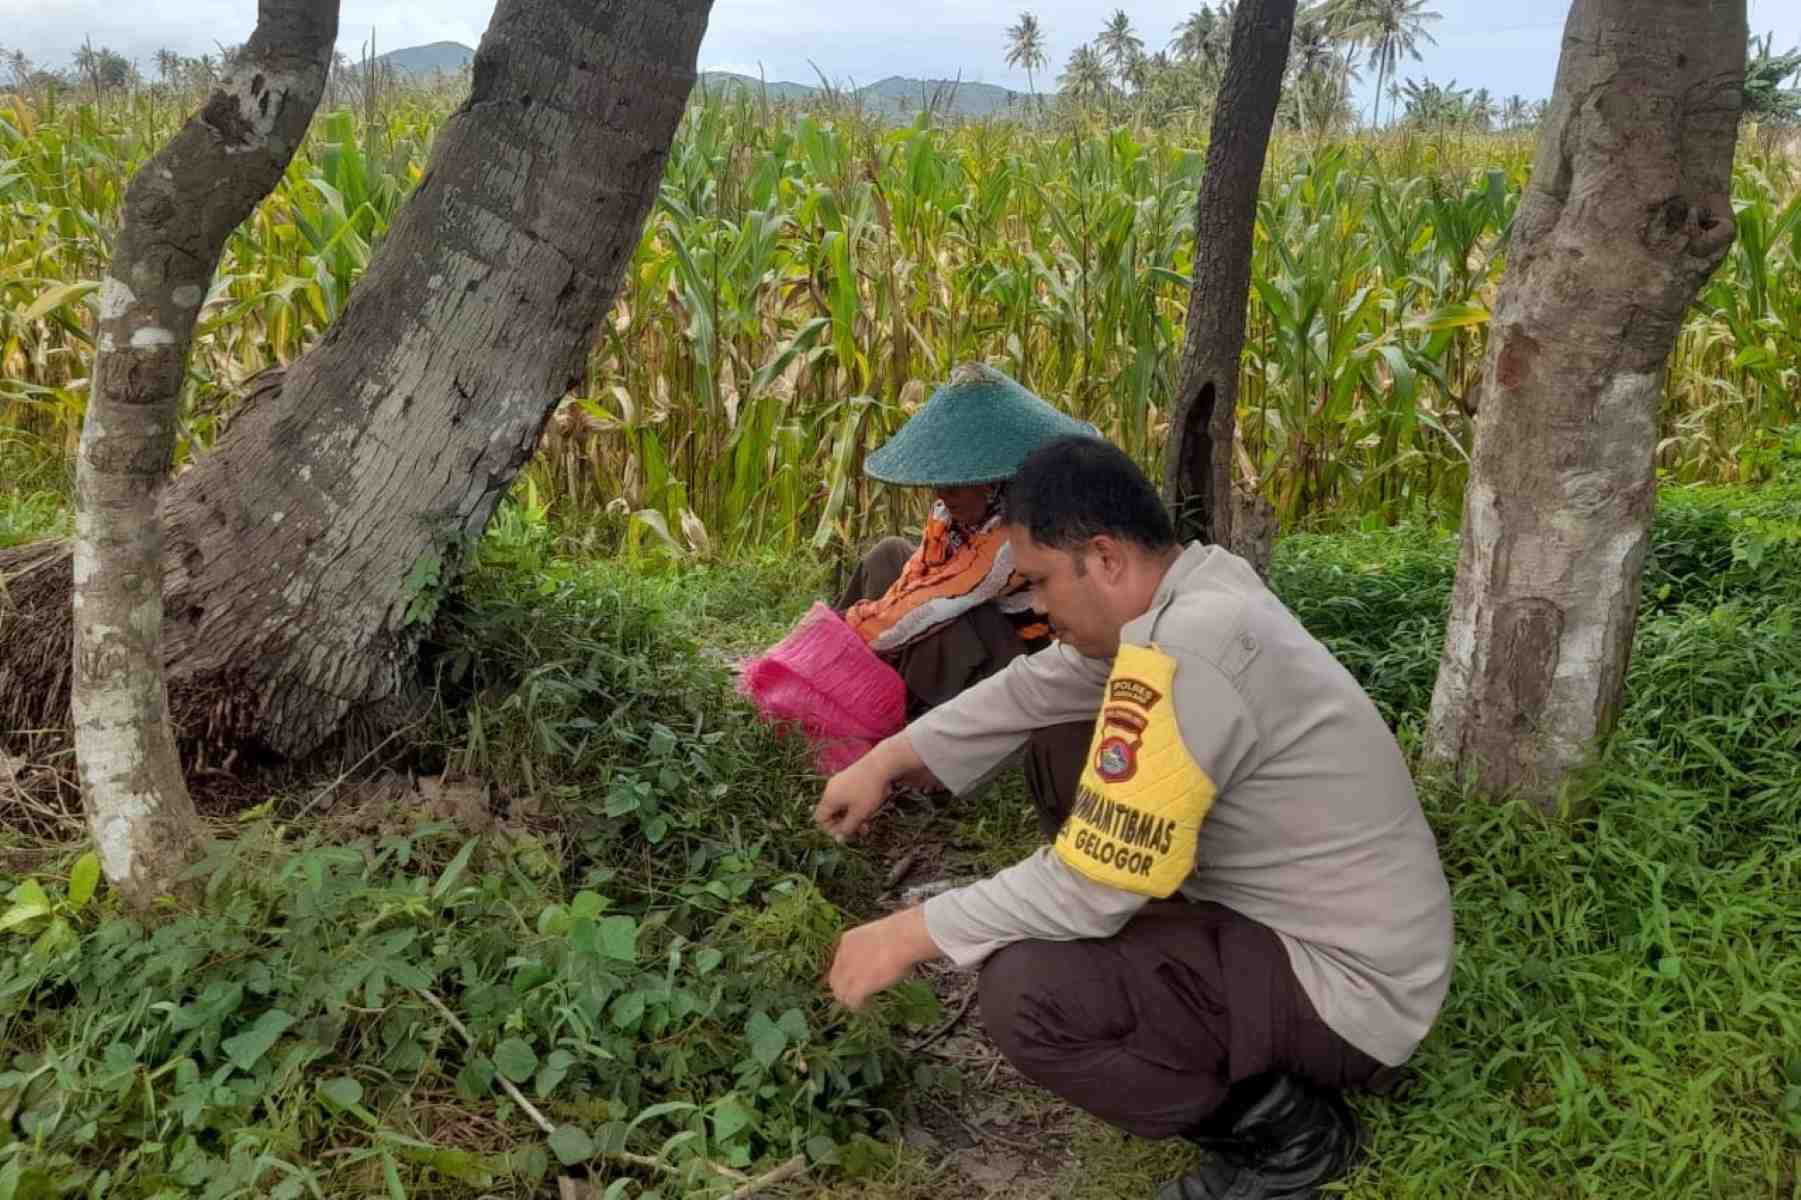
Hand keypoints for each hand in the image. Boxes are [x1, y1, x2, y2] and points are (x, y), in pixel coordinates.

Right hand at [815, 741, 901, 840]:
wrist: (880, 764)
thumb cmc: (868, 791)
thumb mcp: (859, 814)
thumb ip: (847, 828)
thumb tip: (838, 839)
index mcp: (829, 798)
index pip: (820, 819)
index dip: (832, 829)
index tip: (848, 833)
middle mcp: (830, 789)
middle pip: (832, 813)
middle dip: (846, 824)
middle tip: (862, 830)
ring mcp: (839, 782)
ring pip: (841, 805)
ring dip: (852, 816)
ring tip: (868, 820)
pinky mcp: (848, 777)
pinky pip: (847, 796)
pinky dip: (855, 805)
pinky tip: (868, 806)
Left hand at [826, 908, 940, 1009]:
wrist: (904, 938)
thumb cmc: (903, 934)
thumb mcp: (882, 937)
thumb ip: (876, 949)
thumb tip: (887, 957)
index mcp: (848, 940)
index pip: (839, 963)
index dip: (848, 973)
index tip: (860, 978)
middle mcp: (843, 956)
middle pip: (835, 979)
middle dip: (844, 989)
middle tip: (858, 995)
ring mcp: (849, 972)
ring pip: (840, 993)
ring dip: (850, 1000)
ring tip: (864, 1003)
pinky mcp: (857, 986)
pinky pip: (852, 1001)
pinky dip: (859, 1006)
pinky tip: (868, 1006)